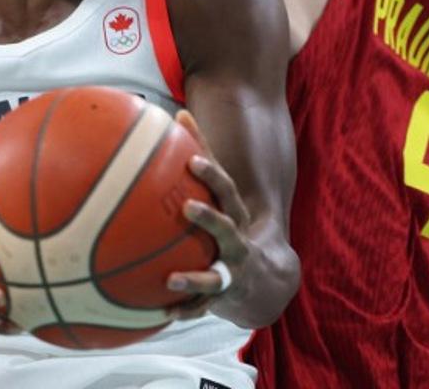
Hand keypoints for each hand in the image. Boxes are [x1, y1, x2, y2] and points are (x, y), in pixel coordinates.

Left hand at [166, 110, 252, 319]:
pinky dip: (186, 311)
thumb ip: (200, 157)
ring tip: (171, 279)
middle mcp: (236, 242)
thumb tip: (174, 114)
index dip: (211, 173)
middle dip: (209, 217)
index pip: (226, 189)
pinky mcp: (224, 298)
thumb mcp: (222, 197)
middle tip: (187, 207)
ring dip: (194, 277)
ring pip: (215, 275)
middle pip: (227, 227)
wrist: (265, 280)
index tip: (192, 160)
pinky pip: (203, 307)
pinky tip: (163, 314)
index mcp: (234, 214)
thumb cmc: (231, 226)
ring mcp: (232, 271)